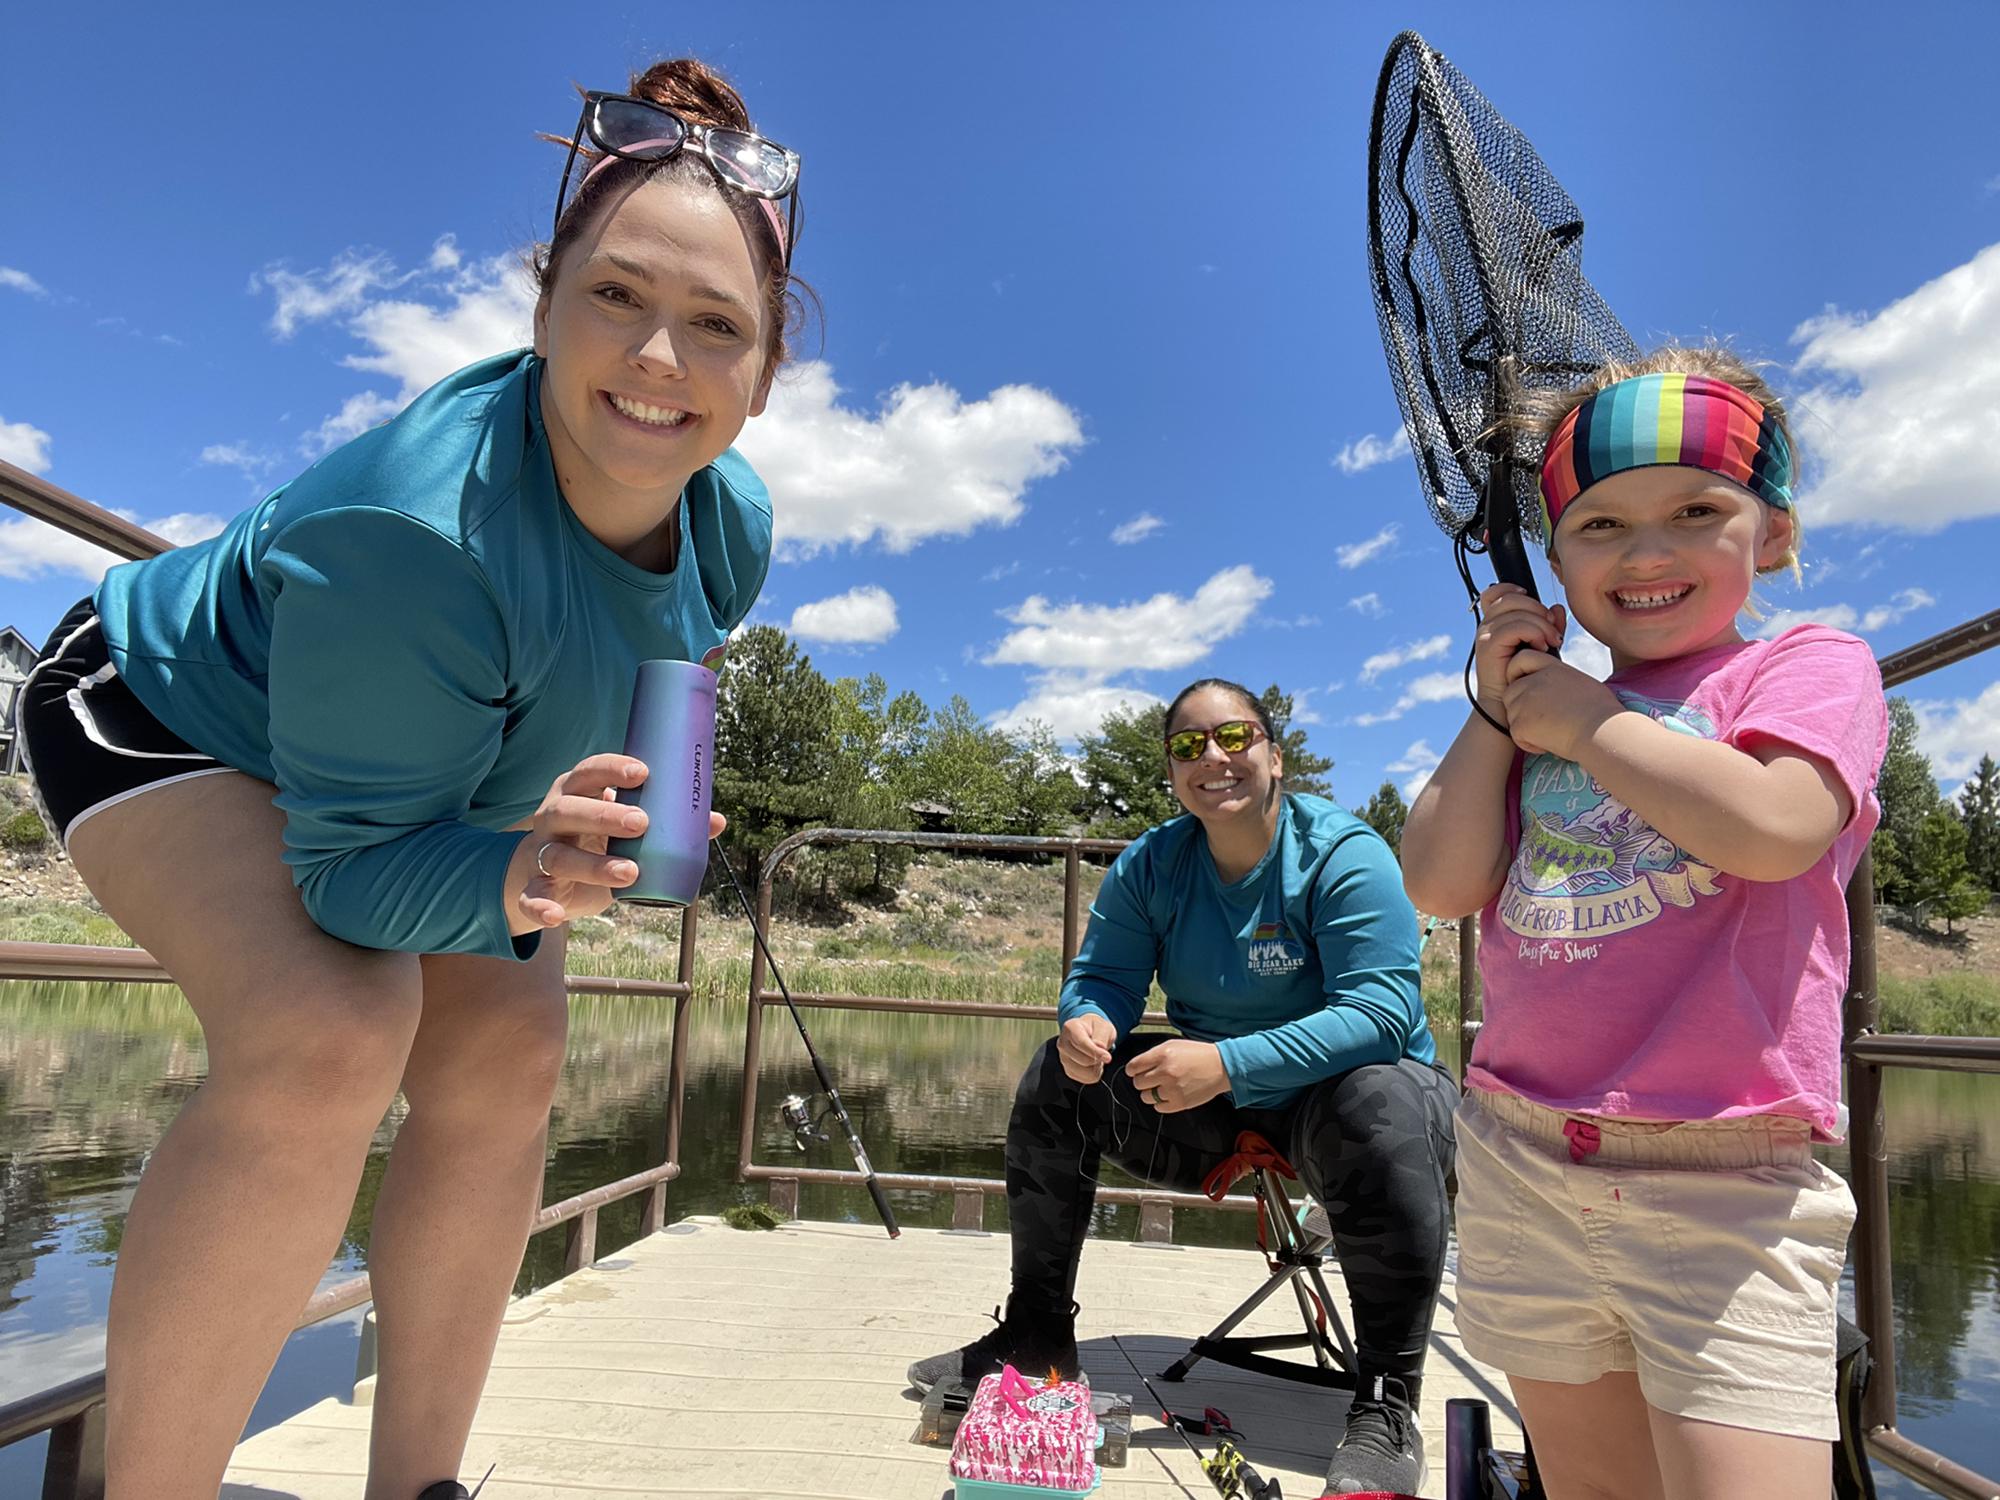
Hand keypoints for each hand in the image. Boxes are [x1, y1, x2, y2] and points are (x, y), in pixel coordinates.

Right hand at [507, 753, 727, 933]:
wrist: (547, 875)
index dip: (611, 769)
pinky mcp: (535, 886)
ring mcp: (542, 852)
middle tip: (642, 822)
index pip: (588, 772)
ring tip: (630, 871)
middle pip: (569, 809)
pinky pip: (530, 896)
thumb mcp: (625, 830)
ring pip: (558, 855)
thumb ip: (667, 825)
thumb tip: (716, 821)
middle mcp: (552, 817)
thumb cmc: (595, 841)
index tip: (642, 773)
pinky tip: (556, 915)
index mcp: (575, 792)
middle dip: (604, 815)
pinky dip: (540, 906)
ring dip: (592, 864)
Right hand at [1057, 1014, 1117, 1083]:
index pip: (1081, 1043)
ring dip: (1097, 1067)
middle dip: (1098, 1058)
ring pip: (1086, 1072)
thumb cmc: (1095, 1028)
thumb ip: (1102, 1037)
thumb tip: (1100, 1051)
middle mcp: (1063, 1044)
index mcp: (1070, 1028)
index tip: (1108, 1057)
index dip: (1096, 1052)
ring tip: (1097, 1057)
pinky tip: (1093, 1063)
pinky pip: (1086, 1079)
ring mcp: (1063, 1058)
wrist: (1089, 1033)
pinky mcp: (1068, 1070)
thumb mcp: (1103, 1026)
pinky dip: (1094, 1073)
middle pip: (1085, 1060)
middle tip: (1102, 1051)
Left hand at [1125, 1040, 1230, 1114]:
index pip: (1133, 1067)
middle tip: (1152, 1078)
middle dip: (1142, 1081)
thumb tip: (1136, 1067)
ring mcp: (1172, 1089)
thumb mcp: (1172, 1045)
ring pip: (1145, 1097)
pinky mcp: (1179, 1103)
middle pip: (1137, 1083)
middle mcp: (1166, 1072)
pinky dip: (1161, 1102)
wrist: (1220, 1067)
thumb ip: (1153, 1055)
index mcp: (1162, 1055)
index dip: (1133, 1070)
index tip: (1136, 1071)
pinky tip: (1169, 1094)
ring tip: (1162, 1086)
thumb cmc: (1197, 1055)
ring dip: (1151, 1092)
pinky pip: (1158, 1107)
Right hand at [1474, 583, 1565, 729]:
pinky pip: (1515, 627)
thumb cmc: (1524, 677)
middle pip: (1511, 597)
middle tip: (1553, 631)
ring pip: (1516, 611)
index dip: (1513, 589)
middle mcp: (1486, 625)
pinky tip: (1542, 647)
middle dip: (1538, 610)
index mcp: (1494, 622)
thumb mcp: (1541, 645)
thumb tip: (1556, 608)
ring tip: (1551, 642)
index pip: (1495, 592)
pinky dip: (1534, 633)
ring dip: (1541, 624)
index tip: (1536, 606)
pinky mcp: (1488, 646)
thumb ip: (1548, 625)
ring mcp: (1485, 635)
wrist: (1507, 706)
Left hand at [1501, 651, 1622, 759]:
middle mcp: (1534, 681)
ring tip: (1553, 732)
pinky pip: (1516, 735)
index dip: (1519, 673)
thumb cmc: (1601, 712)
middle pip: (1511, 691)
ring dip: (1526, 726)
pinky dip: (1530, 743)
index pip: (1521, 659)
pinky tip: (1550, 744)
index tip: (1530, 689)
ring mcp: (1524, 702)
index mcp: (1550, 667)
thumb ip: (1559, 679)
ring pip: (1511, 715)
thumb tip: (1555, 686)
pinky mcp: (1520, 724)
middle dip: (1521, 706)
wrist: (1601, 731)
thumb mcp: (1581, 681)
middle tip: (1545, 720)